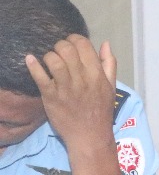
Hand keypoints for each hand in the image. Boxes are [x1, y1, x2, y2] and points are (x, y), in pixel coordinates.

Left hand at [25, 35, 116, 153]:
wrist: (89, 135)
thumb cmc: (101, 110)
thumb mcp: (111, 86)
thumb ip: (109, 64)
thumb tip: (105, 43)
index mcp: (97, 74)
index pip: (83, 44)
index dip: (75, 39)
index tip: (72, 45)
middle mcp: (81, 78)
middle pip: (66, 48)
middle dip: (60, 46)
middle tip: (60, 53)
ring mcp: (65, 87)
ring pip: (53, 59)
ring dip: (49, 56)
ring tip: (50, 61)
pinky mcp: (51, 96)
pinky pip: (39, 76)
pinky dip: (33, 65)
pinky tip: (31, 60)